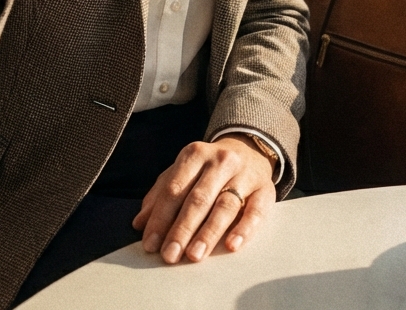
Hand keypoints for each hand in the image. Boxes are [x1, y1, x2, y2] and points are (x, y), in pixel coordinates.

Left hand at [132, 135, 275, 263]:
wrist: (249, 150)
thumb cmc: (209, 169)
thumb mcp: (183, 172)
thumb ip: (161, 195)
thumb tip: (139, 223)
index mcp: (195, 154)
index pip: (174, 188)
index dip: (161, 217)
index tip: (150, 244)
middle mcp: (220, 161)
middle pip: (198, 198)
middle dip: (182, 229)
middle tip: (170, 255)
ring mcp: (244, 175)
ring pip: (225, 206)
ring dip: (208, 233)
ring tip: (194, 255)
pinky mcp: (265, 190)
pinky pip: (255, 212)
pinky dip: (244, 230)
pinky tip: (231, 246)